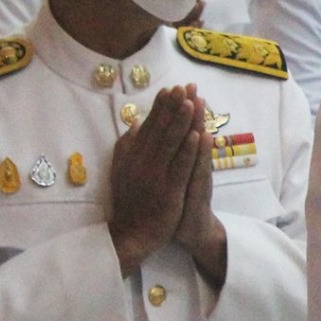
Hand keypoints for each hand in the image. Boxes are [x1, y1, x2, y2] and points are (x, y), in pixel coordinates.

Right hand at [108, 86, 205, 275]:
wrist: (131, 234)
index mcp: (132, 155)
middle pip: (160, 129)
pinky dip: (188, 150)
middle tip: (184, 86)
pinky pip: (180, 166)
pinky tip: (197, 135)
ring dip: (181, 121)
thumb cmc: (131, 201)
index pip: (148, 126)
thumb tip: (135, 122)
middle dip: (173, 107)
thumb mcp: (123, 170)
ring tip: (191, 101)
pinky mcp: (168, 190)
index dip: (160, 107)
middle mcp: (142, 162)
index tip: (170, 88)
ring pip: (171, 143)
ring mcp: (155, 175)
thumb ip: (128, 146)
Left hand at [170, 85, 227, 287]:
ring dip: (198, 123)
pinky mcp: (200, 190)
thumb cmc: (177, 204)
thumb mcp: (168, 177)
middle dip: (189, 109)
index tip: (174, 86)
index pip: (177, 130)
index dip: (175, 109)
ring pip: (197, 146)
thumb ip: (162, 155)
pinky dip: (201, 152)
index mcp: (180, 160)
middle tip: (191, 86)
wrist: (193, 231)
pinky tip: (202, 136)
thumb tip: (146, 132)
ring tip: (199, 102)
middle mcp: (191, 164)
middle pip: (189, 131)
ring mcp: (197, 176)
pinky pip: (200, 168)